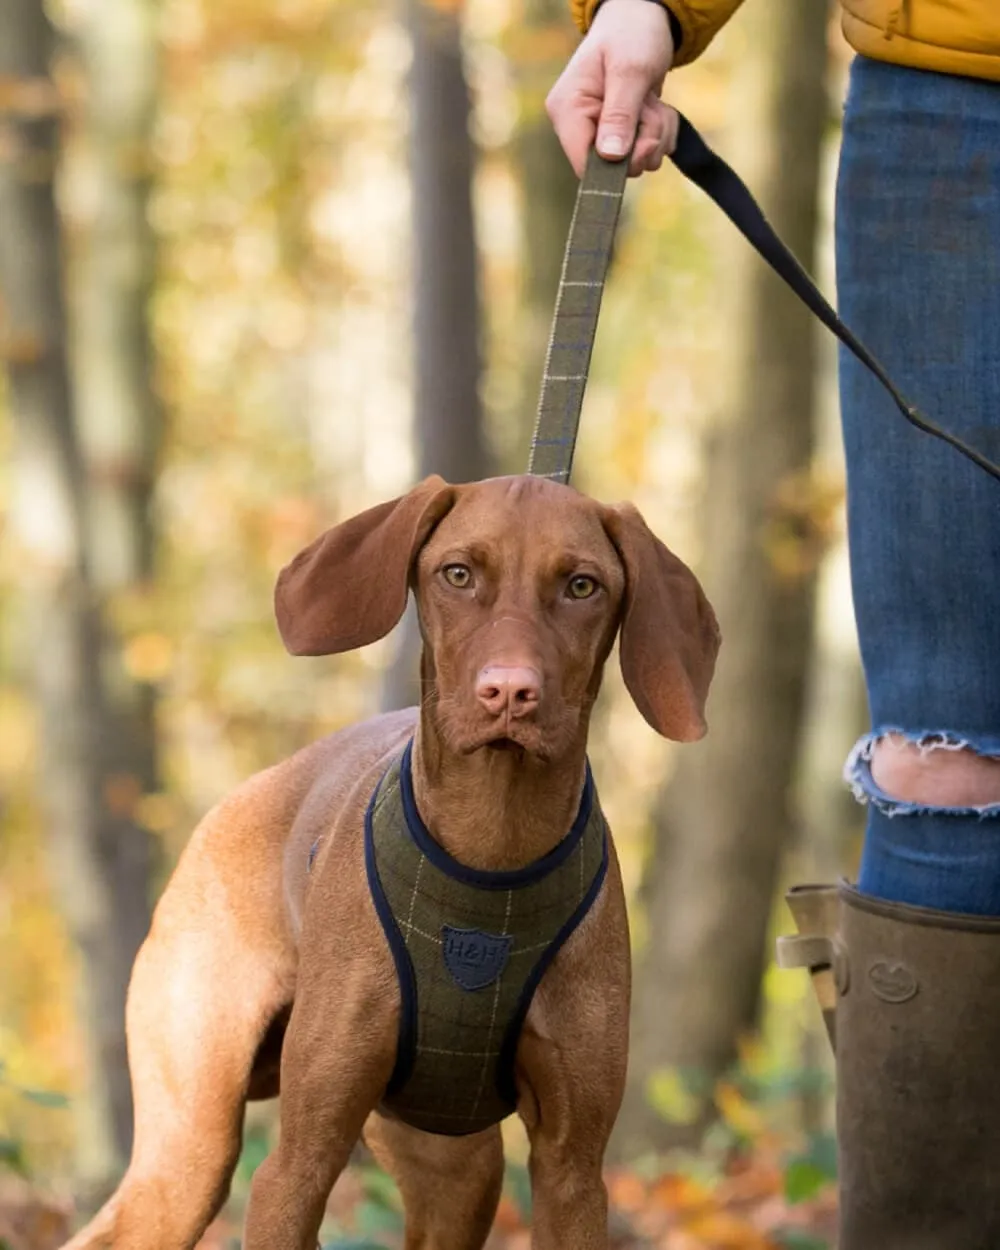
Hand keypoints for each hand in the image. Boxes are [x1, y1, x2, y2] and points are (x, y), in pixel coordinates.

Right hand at [546, 0, 677, 177]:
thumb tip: (610, 157)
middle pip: (614, 168)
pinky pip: (645, 154)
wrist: (644, 18)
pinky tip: (655, 107)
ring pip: (635, 162)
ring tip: (652, 101)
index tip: (646, 142)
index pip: (584, 165)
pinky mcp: (618, 135)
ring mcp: (599, 132)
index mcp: (567, 110)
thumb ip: (620, 114)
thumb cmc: (632, 35)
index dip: (618, 165)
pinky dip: (660, 134)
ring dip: (656, 135)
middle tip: (651, 108)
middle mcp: (578, 127)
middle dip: (644, 142)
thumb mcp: (630, 70)